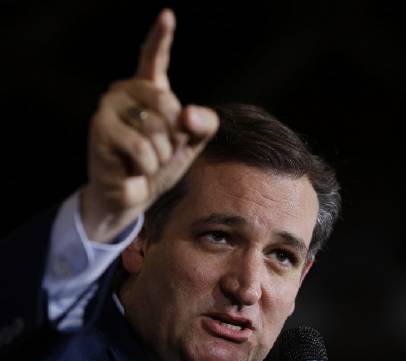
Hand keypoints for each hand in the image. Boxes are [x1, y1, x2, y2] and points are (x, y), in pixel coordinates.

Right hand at [81, 9, 218, 241]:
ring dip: (160, 155)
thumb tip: (187, 114)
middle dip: (174, 136)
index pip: (154, 58)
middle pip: (167, 103)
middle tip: (162, 152)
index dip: (161, 38)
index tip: (168, 16)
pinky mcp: (100, 131)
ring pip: (154, 128)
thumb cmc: (161, 165)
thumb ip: (203, 125)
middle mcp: (125, 92)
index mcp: (148, 91)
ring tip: (147, 162)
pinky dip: (147, 166)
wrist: (135, 195)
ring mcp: (109, 108)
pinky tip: (134, 169)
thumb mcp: (190, 144)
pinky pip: (140, 148)